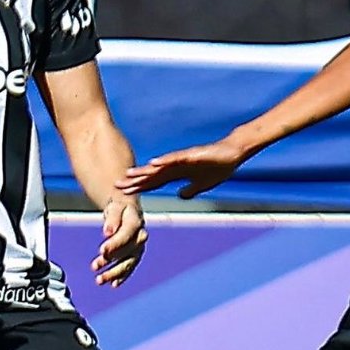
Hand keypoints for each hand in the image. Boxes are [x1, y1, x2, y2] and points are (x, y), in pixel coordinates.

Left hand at [91, 199, 146, 286]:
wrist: (128, 211)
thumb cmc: (119, 209)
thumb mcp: (115, 208)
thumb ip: (112, 219)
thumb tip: (108, 232)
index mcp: (136, 222)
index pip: (126, 234)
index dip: (115, 243)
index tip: (101, 250)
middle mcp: (141, 237)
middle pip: (128, 251)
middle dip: (112, 260)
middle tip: (95, 266)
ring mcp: (139, 248)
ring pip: (128, 262)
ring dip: (114, 272)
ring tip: (99, 279)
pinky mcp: (135, 255)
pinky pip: (130, 267)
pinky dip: (122, 276)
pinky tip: (113, 284)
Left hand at [116, 138, 246, 199]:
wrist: (233, 153)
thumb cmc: (219, 167)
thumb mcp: (202, 184)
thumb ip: (190, 190)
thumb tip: (181, 196)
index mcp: (178, 174)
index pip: (155, 182)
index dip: (140, 188)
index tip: (124, 194)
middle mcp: (176, 165)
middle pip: (152, 175)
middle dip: (135, 181)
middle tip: (117, 186)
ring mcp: (183, 159)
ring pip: (160, 167)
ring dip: (145, 171)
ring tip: (129, 175)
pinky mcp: (192, 155)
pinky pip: (176, 158)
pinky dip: (164, 161)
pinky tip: (153, 164)